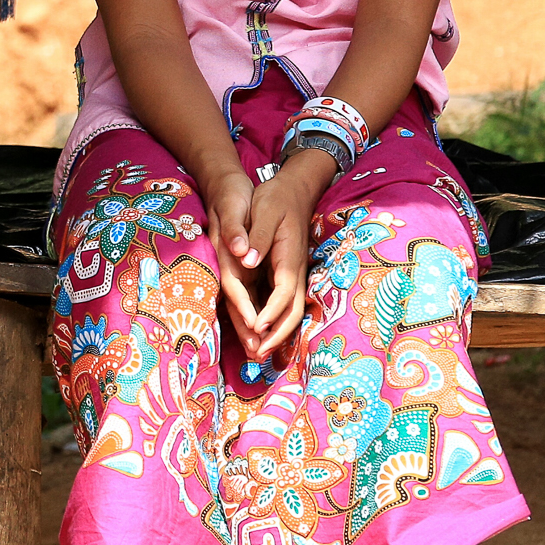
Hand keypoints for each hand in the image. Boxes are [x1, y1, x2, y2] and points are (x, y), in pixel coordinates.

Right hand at [202, 167, 266, 357]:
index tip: (257, 329)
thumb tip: (240, 252)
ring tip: (261, 350)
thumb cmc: (232, 195)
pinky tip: (266, 327)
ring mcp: (235, 268)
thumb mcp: (235, 206)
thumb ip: (236, 230)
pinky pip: (250, 295)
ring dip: (251, 327)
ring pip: (244, 303)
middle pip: (237, 303)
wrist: (223, 185)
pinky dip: (257, 313)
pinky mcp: (242, 268)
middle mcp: (230, 266)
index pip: (236, 288)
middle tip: (258, 354)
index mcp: (228, 255)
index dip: (246, 309)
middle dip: (247, 329)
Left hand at [204, 158, 317, 361]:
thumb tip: (248, 260)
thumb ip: (257, 236)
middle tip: (258, 355)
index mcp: (289, 258)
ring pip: (289, 311)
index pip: (283, 294)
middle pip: (291, 311)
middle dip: (277, 335)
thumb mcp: (265, 210)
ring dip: (276, 333)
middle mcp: (294, 271)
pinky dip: (274, 320)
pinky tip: (261, 332)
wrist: (295, 189)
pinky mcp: (286, 273)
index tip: (256, 329)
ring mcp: (292, 274)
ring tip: (258, 353)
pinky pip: (283, 303)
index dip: (271, 313)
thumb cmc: (276, 198)